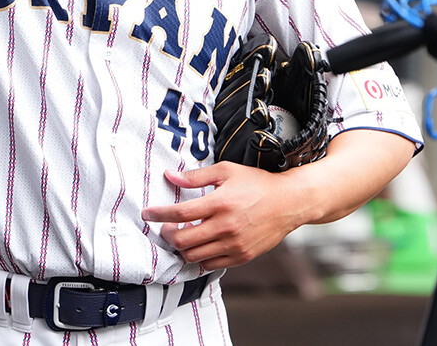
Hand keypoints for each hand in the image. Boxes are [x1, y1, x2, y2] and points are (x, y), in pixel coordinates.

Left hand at [140, 164, 306, 269]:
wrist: (289, 203)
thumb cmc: (256, 183)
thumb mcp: (225, 171)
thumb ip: (195, 176)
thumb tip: (169, 176)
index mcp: (220, 203)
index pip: (180, 213)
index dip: (158, 214)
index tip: (147, 214)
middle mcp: (226, 227)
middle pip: (183, 240)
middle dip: (167, 234)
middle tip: (165, 227)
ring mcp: (234, 245)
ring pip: (194, 256)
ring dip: (182, 247)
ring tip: (182, 234)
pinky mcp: (242, 256)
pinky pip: (211, 264)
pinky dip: (199, 258)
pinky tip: (199, 245)